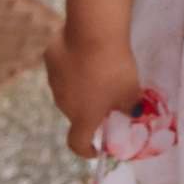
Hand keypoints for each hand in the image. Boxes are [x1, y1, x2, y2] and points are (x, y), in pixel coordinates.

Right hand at [44, 29, 141, 158]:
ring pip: (67, 89)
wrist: (93, 33)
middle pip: (75, 113)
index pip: (77, 143)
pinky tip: (84, 49)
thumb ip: (131, 106)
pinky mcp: (50, 59)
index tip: (96, 148)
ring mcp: (53, 81)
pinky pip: (61, 68)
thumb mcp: (131, 91)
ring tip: (97, 67)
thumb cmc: (114, 69)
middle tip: (107, 95)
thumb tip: (133, 112)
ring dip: (79, 85)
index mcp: (82, 117)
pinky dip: (71, 65)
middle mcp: (64, 104)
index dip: (86, 149)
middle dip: (89, 108)